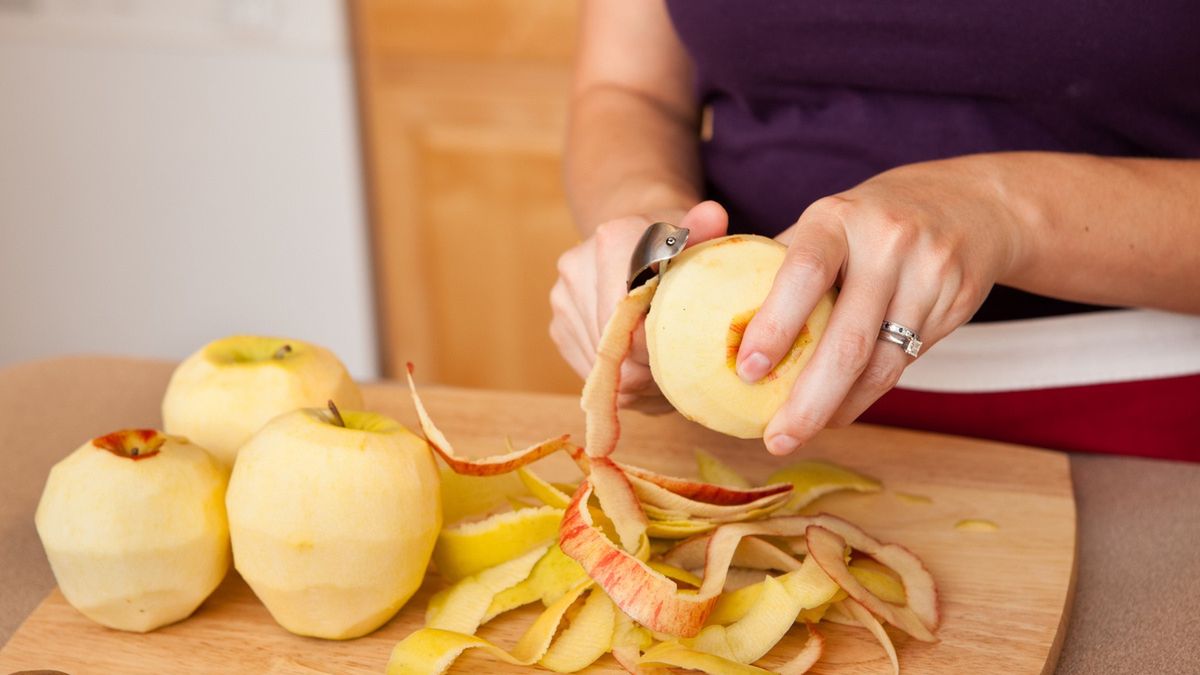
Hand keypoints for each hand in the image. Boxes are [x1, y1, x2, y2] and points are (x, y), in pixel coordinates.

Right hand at [550, 201, 728, 407]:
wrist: (636, 240)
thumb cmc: (676, 246)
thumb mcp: (697, 237)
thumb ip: (706, 231)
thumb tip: (713, 215)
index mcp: (612, 241)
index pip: (636, 319)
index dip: (664, 347)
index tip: (689, 355)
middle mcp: (577, 269)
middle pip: (617, 349)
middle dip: (651, 367)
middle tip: (683, 366)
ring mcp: (563, 300)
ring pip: (604, 367)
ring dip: (637, 376)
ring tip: (664, 363)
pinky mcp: (559, 326)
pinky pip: (591, 371)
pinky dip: (620, 377)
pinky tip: (641, 363)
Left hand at [734, 158, 1023, 453]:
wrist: (972, 204)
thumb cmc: (871, 219)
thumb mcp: (827, 222)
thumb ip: (782, 265)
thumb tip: (723, 324)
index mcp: (838, 218)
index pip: (804, 274)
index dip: (775, 325)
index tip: (746, 371)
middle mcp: (887, 243)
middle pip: (848, 339)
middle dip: (808, 401)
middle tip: (775, 439)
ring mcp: (929, 274)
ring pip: (880, 364)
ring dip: (837, 408)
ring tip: (801, 432)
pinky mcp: (955, 304)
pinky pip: (903, 364)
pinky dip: (866, 395)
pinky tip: (839, 409)